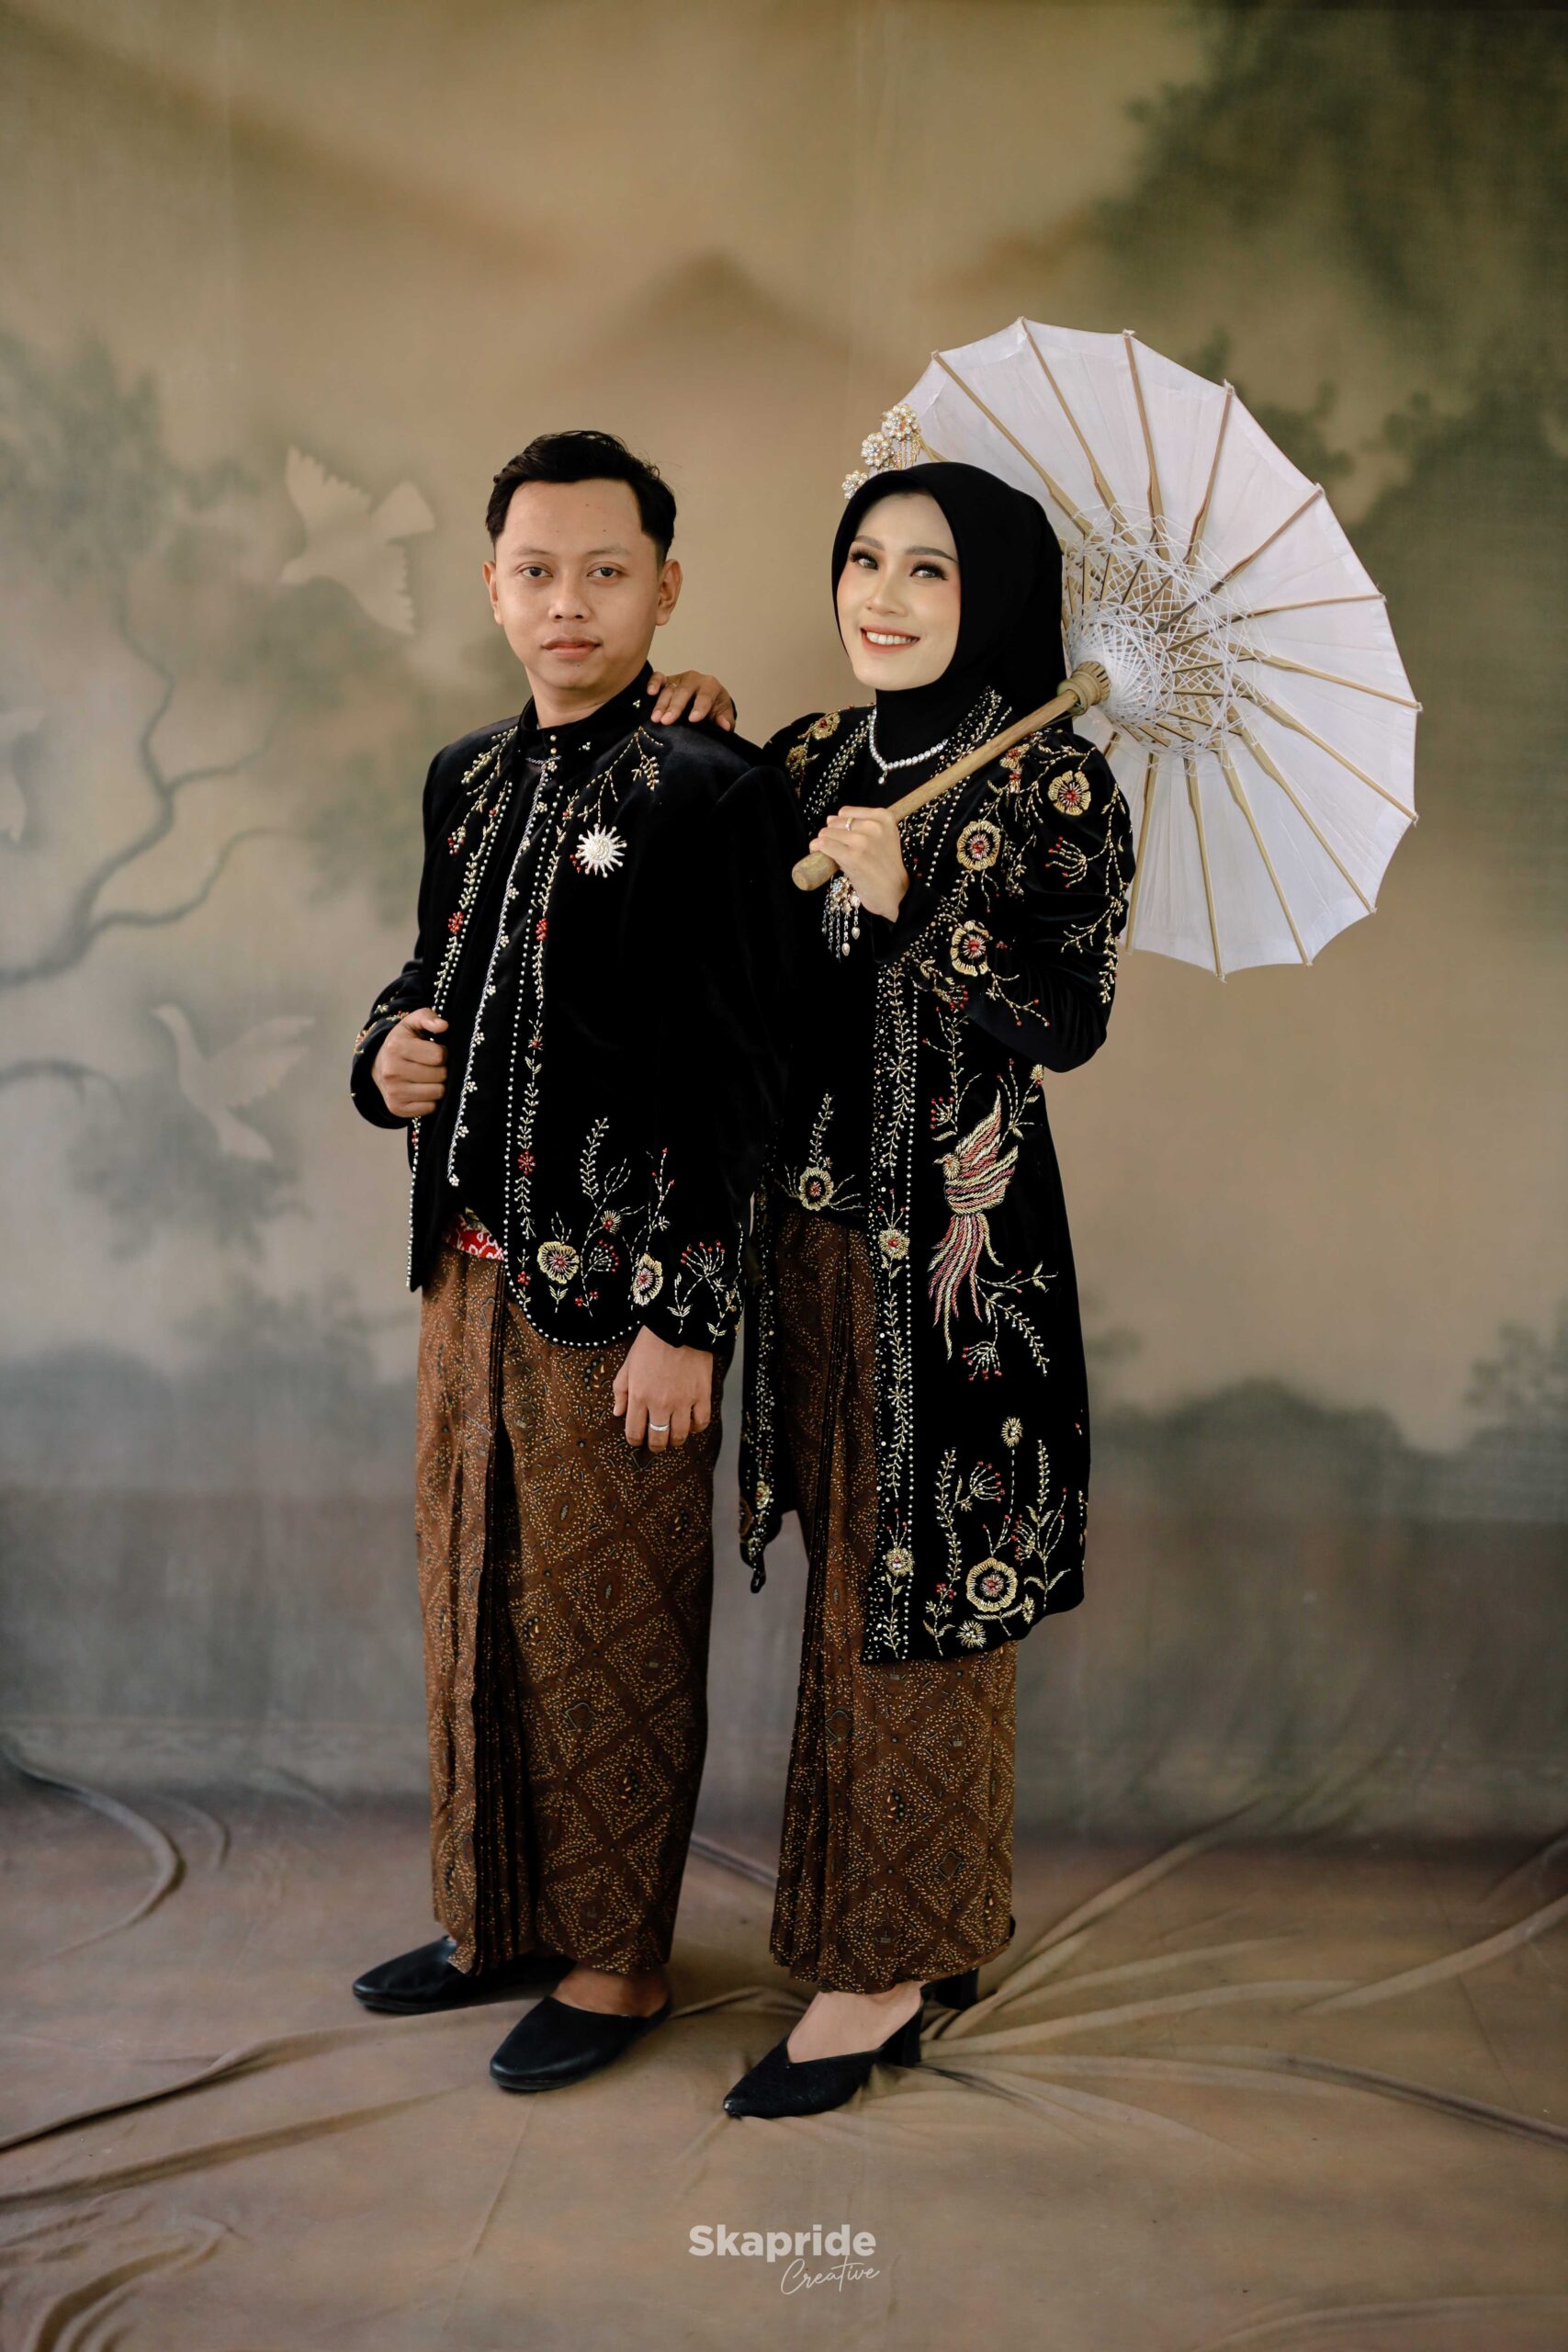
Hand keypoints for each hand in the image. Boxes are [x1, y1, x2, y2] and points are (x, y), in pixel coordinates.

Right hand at [371, 1008, 447, 1118]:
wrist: (378, 1065)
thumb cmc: (403, 1042)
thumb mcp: (412, 1023)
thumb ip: (428, 1017)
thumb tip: (443, 1026)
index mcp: (396, 1047)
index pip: (439, 1056)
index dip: (442, 1053)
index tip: (435, 1052)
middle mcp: (392, 1071)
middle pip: (440, 1075)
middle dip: (441, 1069)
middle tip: (432, 1066)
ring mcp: (393, 1092)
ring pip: (438, 1092)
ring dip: (438, 1085)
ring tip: (428, 1077)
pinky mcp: (397, 1108)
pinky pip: (430, 1107)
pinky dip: (431, 1100)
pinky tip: (422, 1090)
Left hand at [612, 1325, 713, 1452]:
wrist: (678, 1326)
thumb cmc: (650, 1344)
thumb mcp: (628, 1365)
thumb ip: (621, 1391)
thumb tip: (618, 1412)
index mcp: (639, 1397)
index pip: (634, 1432)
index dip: (634, 1441)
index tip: (637, 1439)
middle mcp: (660, 1404)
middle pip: (657, 1438)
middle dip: (655, 1446)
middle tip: (656, 1444)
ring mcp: (683, 1401)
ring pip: (679, 1435)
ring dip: (674, 1440)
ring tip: (673, 1436)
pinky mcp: (702, 1395)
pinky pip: (701, 1422)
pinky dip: (696, 1428)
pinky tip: (691, 1424)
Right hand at [646, 670, 735, 729]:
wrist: (707, 700)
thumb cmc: (715, 707)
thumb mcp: (723, 713)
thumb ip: (725, 720)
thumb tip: (725, 726)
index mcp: (711, 686)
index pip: (705, 695)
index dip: (700, 707)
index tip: (693, 719)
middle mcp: (694, 679)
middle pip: (683, 691)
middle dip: (675, 706)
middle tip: (667, 721)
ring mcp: (679, 679)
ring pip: (669, 689)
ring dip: (661, 703)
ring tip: (656, 718)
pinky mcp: (667, 680)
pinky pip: (659, 677)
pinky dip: (653, 683)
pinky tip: (650, 693)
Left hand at [810, 805, 909, 921]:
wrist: (896, 893)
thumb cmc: (885, 868)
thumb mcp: (882, 838)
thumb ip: (860, 826)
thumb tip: (829, 818)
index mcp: (884, 817)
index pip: (847, 812)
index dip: (839, 825)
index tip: (842, 837)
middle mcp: (875, 827)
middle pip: (836, 822)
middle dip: (831, 834)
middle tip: (838, 849)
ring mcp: (863, 842)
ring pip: (828, 832)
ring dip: (823, 842)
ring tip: (831, 854)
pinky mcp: (853, 857)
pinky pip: (824, 844)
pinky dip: (816, 847)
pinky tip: (816, 852)